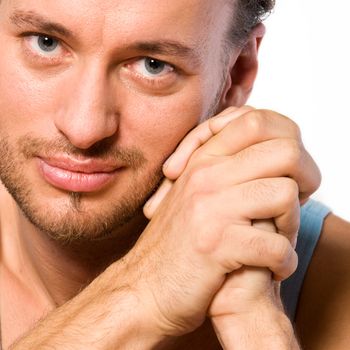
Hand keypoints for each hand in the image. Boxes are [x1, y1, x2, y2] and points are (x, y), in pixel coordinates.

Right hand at [118, 107, 319, 337]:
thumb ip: (224, 168)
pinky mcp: (215, 245)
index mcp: (202, 160)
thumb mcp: (195, 194)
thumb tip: (272, 151)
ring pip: (284, 194)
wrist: (147, 286)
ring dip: (291, 224)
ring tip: (278, 240)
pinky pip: (276, 245)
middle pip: (284, 152)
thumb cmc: (178, 243)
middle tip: (291, 206)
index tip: (286, 173)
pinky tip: (270, 268)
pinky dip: (283, 262)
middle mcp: (206, 176)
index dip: (285, 143)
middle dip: (303, 179)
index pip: (256, 121)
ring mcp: (210, 208)